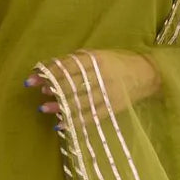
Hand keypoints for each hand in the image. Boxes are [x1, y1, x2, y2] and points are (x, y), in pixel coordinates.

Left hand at [25, 50, 158, 120]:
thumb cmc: (117, 63)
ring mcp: (107, 94)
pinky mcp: (112, 109)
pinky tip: (61, 124)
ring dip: (60, 106)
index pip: (68, 67)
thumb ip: (76, 60)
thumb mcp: (98, 55)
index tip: (34, 77)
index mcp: (96, 60)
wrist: (146, 75)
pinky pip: (90, 117)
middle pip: (72, 84)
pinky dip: (74, 121)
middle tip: (38, 94)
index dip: (49, 72)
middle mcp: (101, 76)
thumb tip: (50, 68)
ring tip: (44, 109)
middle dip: (53, 89)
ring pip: (79, 102)